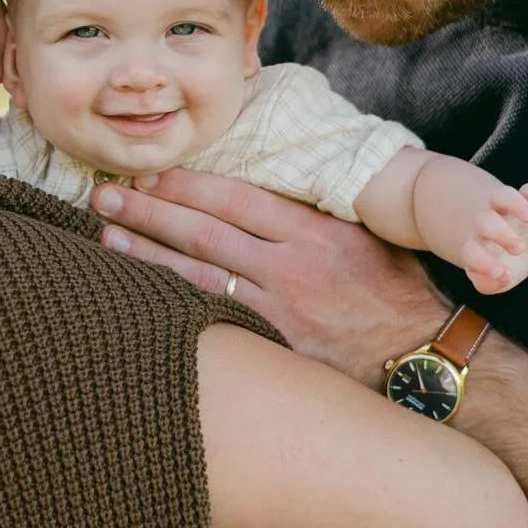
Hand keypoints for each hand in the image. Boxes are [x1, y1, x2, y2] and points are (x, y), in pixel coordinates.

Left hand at [93, 169, 449, 386]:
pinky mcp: (274, 347)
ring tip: (106, 237)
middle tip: (104, 194)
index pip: (236, 198)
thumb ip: (318, 208)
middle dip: (150, 210)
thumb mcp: (368, 234)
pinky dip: (172, 304)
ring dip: (147, 255)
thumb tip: (274, 175)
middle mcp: (292, 267)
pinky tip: (138, 294)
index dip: (187, 183)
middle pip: (205, 233)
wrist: (424, 356)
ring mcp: (280, 311)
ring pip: (198, 277)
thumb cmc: (396, 290)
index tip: (150, 171)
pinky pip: (212, 320)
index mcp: (315, 230)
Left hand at [460, 181, 527, 294]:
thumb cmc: (503, 265)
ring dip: (516, 204)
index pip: (471, 252)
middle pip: (485, 221)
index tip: (500, 272)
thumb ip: (493, 283)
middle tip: (519, 248)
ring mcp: (506, 209)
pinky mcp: (527, 200)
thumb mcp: (497, 280)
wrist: (516, 246)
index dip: (483, 262)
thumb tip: (502, 276)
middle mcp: (487, 225)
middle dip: (500, 233)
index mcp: (476, 247)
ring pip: (502, 195)